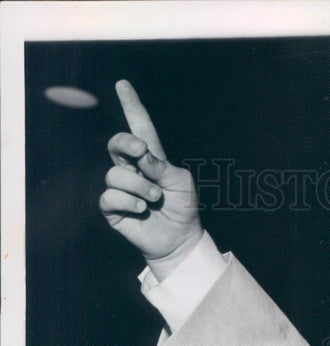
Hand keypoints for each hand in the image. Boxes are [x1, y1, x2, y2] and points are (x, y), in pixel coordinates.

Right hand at [100, 80, 202, 278]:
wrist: (179, 240)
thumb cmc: (183, 209)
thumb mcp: (181, 183)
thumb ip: (161, 165)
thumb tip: (141, 154)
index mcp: (151, 158)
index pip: (139, 127)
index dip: (131, 106)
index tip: (123, 85)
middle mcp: (132, 169)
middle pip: (117, 144)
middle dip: (125, 143)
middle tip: (141, 151)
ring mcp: (121, 187)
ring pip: (116, 174)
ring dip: (139, 185)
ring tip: (155, 198)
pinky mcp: (113, 208)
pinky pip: (110, 196)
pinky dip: (128, 202)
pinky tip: (142, 209)